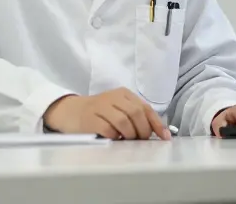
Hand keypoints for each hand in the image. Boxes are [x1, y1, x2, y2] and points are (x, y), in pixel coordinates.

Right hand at [43, 89, 170, 139]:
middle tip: (141, 140)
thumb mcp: (118, 108)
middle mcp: (112, 97)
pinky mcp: (89, 119)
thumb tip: (159, 133)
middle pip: (136, 113)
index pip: (145, 108)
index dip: (157, 124)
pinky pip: (108, 129)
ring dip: (130, 135)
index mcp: (123, 94)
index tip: (165, 137)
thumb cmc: (99, 112)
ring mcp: (100, 107)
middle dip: (143, 130)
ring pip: (123, 121)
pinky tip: (114, 139)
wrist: (70, 111)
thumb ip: (136, 116)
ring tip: (127, 140)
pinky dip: (115, 137)